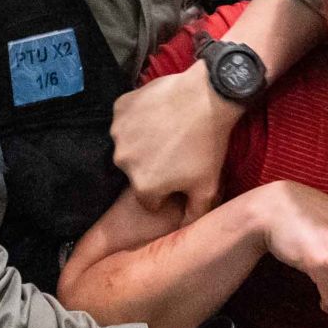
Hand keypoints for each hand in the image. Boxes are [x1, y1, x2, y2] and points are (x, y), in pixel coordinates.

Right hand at [111, 61, 240, 223]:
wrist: (208, 95)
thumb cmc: (209, 143)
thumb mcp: (208, 187)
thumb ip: (195, 215)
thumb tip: (186, 233)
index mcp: (143, 186)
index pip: (150, 200)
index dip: (166, 190)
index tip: (180, 174)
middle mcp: (123, 162)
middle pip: (136, 172)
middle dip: (152, 166)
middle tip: (176, 149)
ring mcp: (118, 133)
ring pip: (128, 145)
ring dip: (143, 142)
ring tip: (169, 130)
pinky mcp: (119, 107)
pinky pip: (125, 119)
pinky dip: (137, 118)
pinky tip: (158, 112)